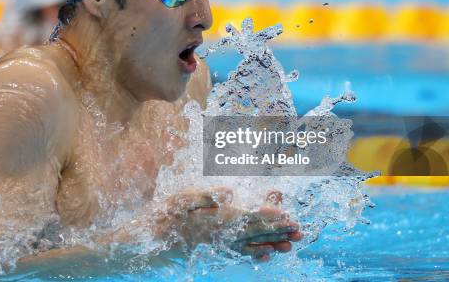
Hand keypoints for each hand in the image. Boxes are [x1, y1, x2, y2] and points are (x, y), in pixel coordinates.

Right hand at [153, 188, 301, 261]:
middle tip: (299, 231)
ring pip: (251, 245)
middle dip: (277, 231)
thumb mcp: (181, 199)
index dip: (268, 216)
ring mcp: (218, 244)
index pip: (247, 217)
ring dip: (271, 244)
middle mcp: (220, 235)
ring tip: (290, 246)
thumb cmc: (165, 216)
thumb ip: (206, 196)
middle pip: (254, 232)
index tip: (287, 215)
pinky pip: (238, 253)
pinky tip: (265, 255)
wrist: (149, 241)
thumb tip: (229, 192)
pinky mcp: (214, 249)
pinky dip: (254, 254)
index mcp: (215, 220)